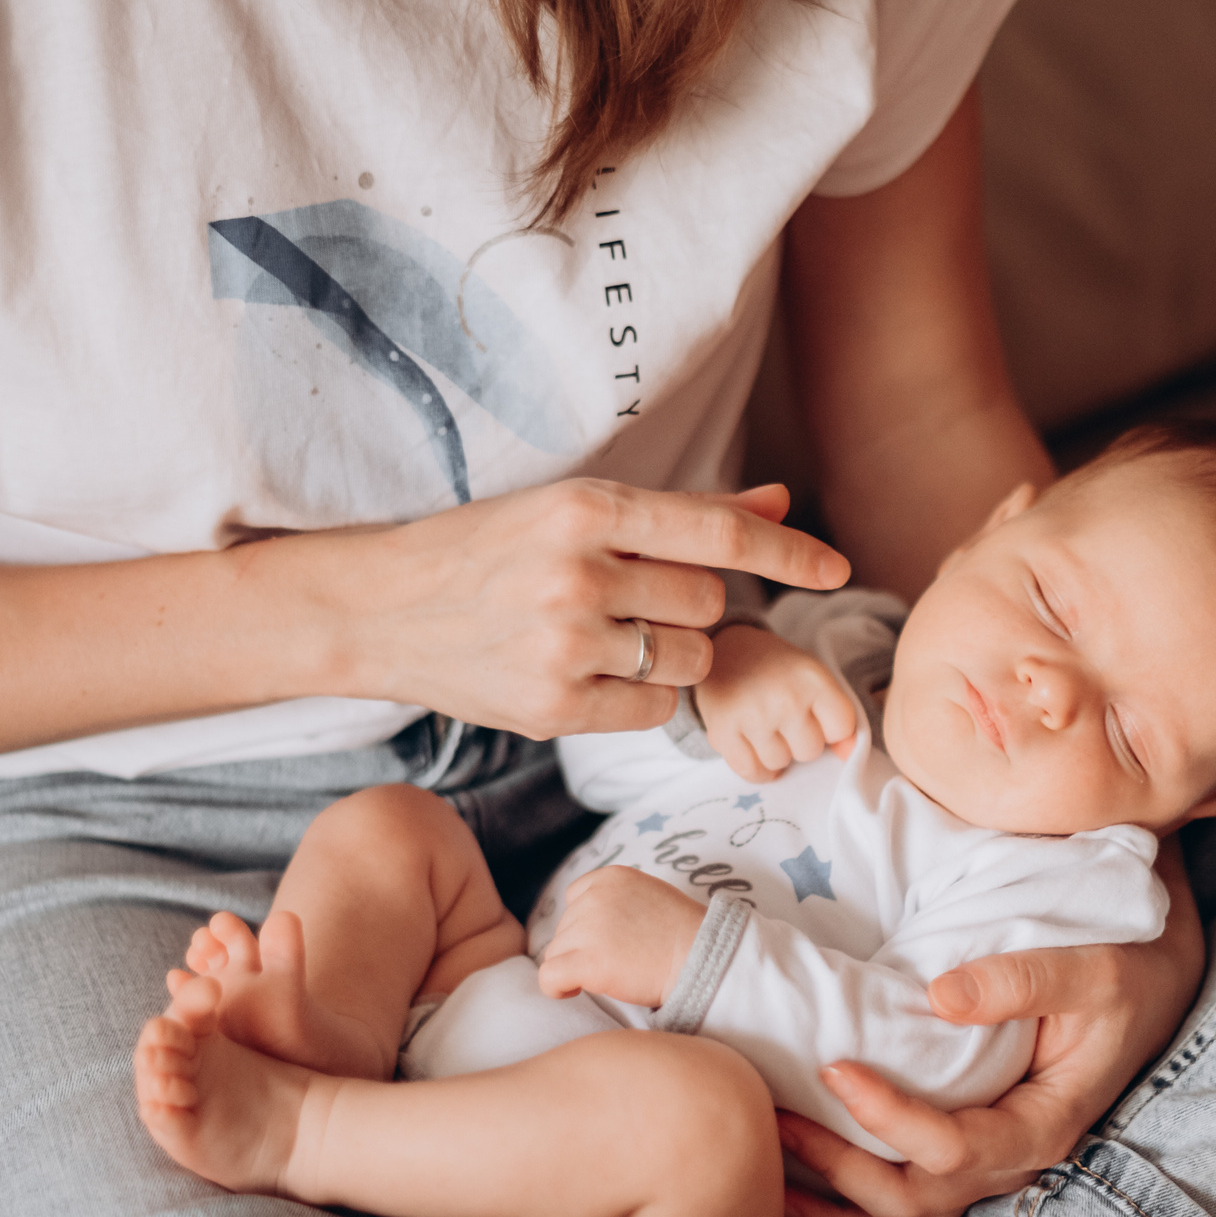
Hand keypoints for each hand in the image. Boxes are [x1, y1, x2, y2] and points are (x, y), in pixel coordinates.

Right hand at [311, 480, 847, 741]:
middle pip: (709, 603)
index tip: (835, 565)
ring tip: (609, 636)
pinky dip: (641, 698)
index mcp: (587, 508)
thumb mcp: (575, 510)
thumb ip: (682, 513)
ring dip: (673, 655)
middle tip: (631, 598)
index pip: (720, 534)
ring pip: (690, 661)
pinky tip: (590, 674)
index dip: (789, 551)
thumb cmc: (487, 551)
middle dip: (690, 605)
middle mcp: (579, 573)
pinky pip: (654, 712)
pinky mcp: (552, 708)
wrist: (380, 609)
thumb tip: (780, 503)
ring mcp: (564, 645)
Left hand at [535, 865, 708, 1007]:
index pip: (575, 898)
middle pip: (565, 928)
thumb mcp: (649, 895)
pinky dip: (556, 987)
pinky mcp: (587, 962)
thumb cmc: (684, 934)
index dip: (586, 923)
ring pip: (556, 952)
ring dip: (576, 966)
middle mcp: (595, 898)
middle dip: (583, 947)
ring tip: (610, 976)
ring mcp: (589, 929)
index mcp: (610, 878)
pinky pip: (549, 976)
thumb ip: (616, 899)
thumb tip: (586, 922)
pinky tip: (574, 990)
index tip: (605, 941)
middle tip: (618, 962)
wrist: (704, 957)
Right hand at [696, 625, 860, 781]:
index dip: (829, 728)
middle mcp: (785, 696)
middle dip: (799, 741)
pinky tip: (751, 745)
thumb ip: (837, 716)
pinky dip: (755, 767)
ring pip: (779, 764)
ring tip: (764, 727)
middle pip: (810, 751)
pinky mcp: (722, 731)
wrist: (723, 650)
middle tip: (783, 719)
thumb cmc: (775, 669)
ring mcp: (752, 715)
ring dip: (774, 753)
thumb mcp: (812, 679)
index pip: (841, 729)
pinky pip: (752, 772)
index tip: (813, 715)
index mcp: (812, 677)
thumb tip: (848, 755)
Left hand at [778, 839, 1206, 1216]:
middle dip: (840, 1166)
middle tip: (777, 1112)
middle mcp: (1016, 1162)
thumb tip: (937, 998)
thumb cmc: (1125, 969)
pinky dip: (850, 1210)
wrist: (1152, 980)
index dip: (889, 1119)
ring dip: (834, 1205)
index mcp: (1044, 1125)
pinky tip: (797, 1185)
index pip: (954, 1151)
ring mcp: (992, 1167)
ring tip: (769, 1160)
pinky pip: (908, 1208)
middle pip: (915, 1201)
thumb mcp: (1091, 967)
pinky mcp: (972, 1155)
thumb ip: (1022, 979)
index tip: (835, 1065)